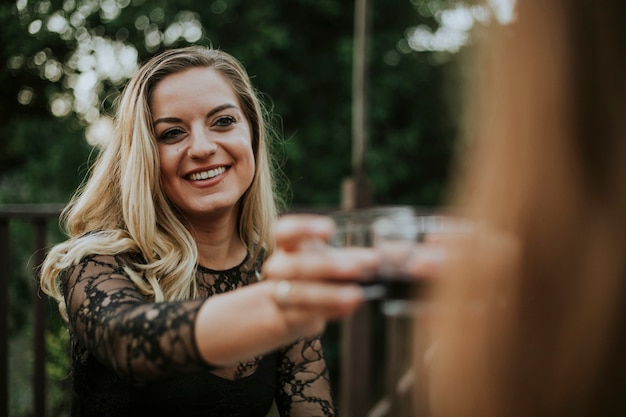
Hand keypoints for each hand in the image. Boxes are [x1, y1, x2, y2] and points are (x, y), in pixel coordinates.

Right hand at [262, 214, 378, 335]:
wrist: (290, 310)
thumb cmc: (315, 276)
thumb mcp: (331, 261)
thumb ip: (354, 258)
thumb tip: (387, 256)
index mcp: (288, 247)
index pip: (284, 231)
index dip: (303, 229)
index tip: (330, 230)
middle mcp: (279, 268)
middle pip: (294, 264)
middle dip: (325, 266)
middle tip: (355, 268)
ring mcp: (279, 293)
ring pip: (298, 293)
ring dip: (329, 294)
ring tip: (356, 295)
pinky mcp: (287, 318)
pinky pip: (305, 314)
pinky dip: (330, 310)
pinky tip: (350, 307)